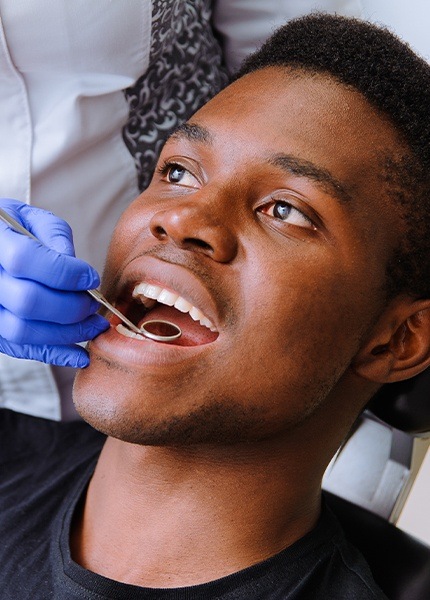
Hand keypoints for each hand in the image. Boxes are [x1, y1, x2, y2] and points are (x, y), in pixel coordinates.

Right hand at [0, 199, 108, 366]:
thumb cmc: (15, 230)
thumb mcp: (32, 219)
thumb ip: (55, 236)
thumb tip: (77, 270)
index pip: (26, 260)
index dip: (66, 273)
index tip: (92, 278)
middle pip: (27, 301)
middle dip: (71, 307)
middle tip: (94, 304)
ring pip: (22, 331)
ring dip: (67, 334)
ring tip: (94, 326)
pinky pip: (20, 349)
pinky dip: (54, 355)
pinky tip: (80, 354)